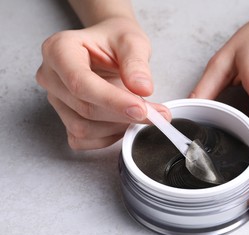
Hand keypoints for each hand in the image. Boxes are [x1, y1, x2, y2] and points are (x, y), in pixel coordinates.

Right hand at [36, 17, 169, 149]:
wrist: (109, 47)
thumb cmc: (116, 40)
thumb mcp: (132, 41)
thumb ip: (137, 64)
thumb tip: (143, 88)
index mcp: (59, 49)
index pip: (80, 83)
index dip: (112, 100)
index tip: (142, 109)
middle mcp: (51, 76)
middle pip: (85, 108)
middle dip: (124, 115)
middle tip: (157, 114)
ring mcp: (56, 99)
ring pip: (83, 128)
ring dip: (117, 127)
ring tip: (141, 112)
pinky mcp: (64, 117)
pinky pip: (82, 139)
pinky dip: (108, 136)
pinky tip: (124, 121)